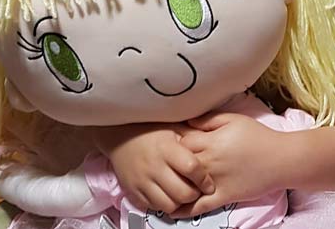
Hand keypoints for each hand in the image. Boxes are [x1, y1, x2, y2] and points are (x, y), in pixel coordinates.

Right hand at [93, 123, 214, 213]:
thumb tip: (215, 142)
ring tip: (182, 194)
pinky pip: (152, 207)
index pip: (192, 169)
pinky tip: (167, 195)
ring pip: (168, 205)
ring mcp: (142, 181)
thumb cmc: (150, 130)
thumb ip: (193, 136)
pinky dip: (163, 204)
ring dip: (179, 203)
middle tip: (197, 190)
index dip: (204, 179)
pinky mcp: (133, 191)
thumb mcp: (174, 126)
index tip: (209, 183)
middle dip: (194, 194)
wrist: (120, 135)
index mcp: (167, 148)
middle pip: (182, 192)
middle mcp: (154, 166)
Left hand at [171, 112, 284, 217]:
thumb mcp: (234, 119)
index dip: (174, 142)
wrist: (280, 159)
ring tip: (163, 186)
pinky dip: (183, 210)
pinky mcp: (223, 197)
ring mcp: (215, 182)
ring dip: (173, 186)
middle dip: (170, 164)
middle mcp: (210, 162)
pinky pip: (198, 207)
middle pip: (178, 164)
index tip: (172, 143)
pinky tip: (172, 210)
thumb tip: (188, 121)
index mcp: (211, 141)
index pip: (181, 142)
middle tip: (166, 164)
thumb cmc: (259, 136)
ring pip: (184, 186)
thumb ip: (209, 119)